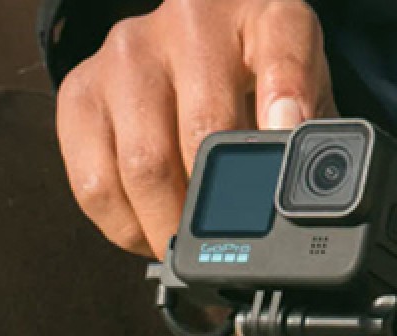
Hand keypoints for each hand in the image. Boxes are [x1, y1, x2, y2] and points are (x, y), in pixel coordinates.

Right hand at [56, 0, 336, 257]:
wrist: (197, 30)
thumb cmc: (256, 69)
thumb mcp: (307, 86)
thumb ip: (314, 133)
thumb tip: (309, 195)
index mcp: (263, 14)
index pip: (283, 56)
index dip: (288, 108)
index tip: (286, 147)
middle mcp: (188, 24)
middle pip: (201, 137)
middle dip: (220, 212)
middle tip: (232, 251)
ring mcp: (127, 55)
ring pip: (141, 167)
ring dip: (167, 227)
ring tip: (189, 248)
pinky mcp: (82, 89)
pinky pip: (93, 180)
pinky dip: (124, 226)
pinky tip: (149, 231)